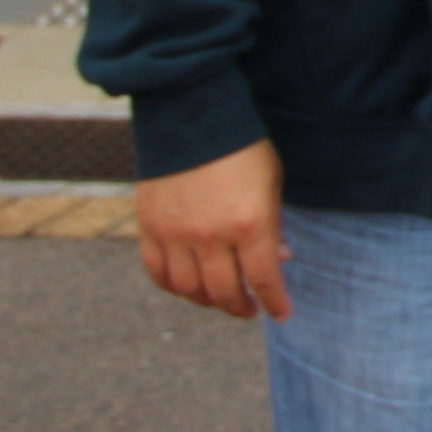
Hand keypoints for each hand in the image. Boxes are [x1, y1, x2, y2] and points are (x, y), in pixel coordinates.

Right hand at [135, 139, 289, 320]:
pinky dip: (173, 286)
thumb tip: (277, 259)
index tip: (281, 314)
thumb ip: (273, 225)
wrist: (190, 117)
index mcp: (249, 222)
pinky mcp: (149, 227)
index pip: (264, 278)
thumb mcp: (271, 183)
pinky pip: (158, 272)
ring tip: (220, 299)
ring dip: (207, 301)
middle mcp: (211, 235)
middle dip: (240, 306)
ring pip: (190, 289)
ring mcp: (176, 234)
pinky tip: (187, 286)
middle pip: (225, 291)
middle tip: (249, 309)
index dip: (275, 302)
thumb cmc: (240, 148)